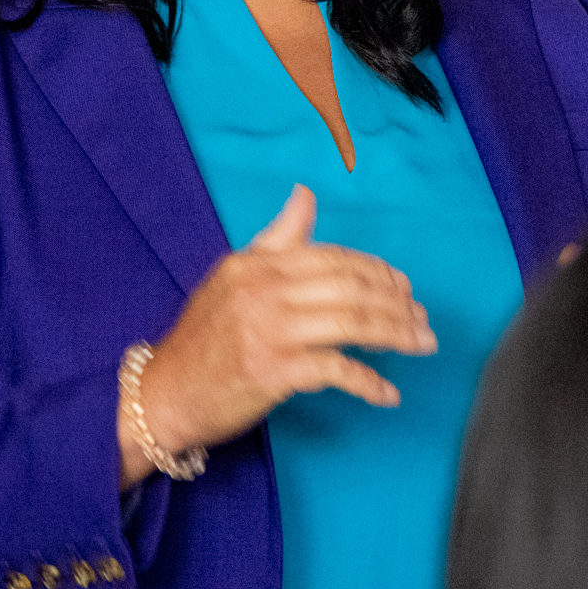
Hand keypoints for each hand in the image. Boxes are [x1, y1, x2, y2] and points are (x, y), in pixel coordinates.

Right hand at [122, 186, 434, 482]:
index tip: (405, 290)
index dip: (377, 273)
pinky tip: (388, 393)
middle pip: (350, 289)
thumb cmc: (203, 340)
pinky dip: (369, 383)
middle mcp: (263, 291)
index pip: (333, 259)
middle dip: (396, 305)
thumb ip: (276, 239)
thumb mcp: (233, 277)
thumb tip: (305, 194)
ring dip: (395, 336)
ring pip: (352, 324)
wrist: (164, 394)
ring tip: (421, 346)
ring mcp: (269, 331)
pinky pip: (336, 371)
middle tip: (424, 321)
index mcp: (257, 264)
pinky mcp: (272, 371)